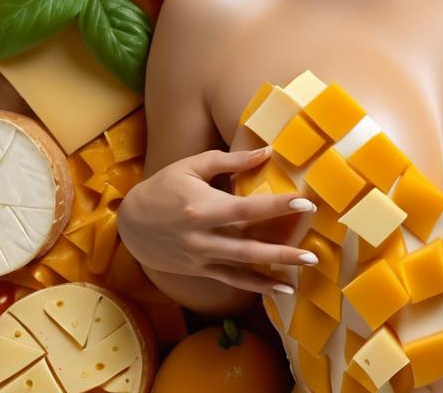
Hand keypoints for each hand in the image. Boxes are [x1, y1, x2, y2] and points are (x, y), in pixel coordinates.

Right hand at [117, 146, 318, 295]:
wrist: (130, 222)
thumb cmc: (164, 186)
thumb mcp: (193, 166)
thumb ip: (231, 161)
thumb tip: (267, 151)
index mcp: (202, 207)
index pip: (247, 209)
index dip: (277, 206)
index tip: (305, 203)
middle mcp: (202, 237)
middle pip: (248, 246)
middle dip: (282, 251)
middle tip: (312, 254)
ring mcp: (201, 258)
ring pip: (242, 268)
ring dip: (274, 273)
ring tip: (303, 273)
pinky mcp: (199, 270)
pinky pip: (231, 281)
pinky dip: (256, 287)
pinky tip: (279, 291)